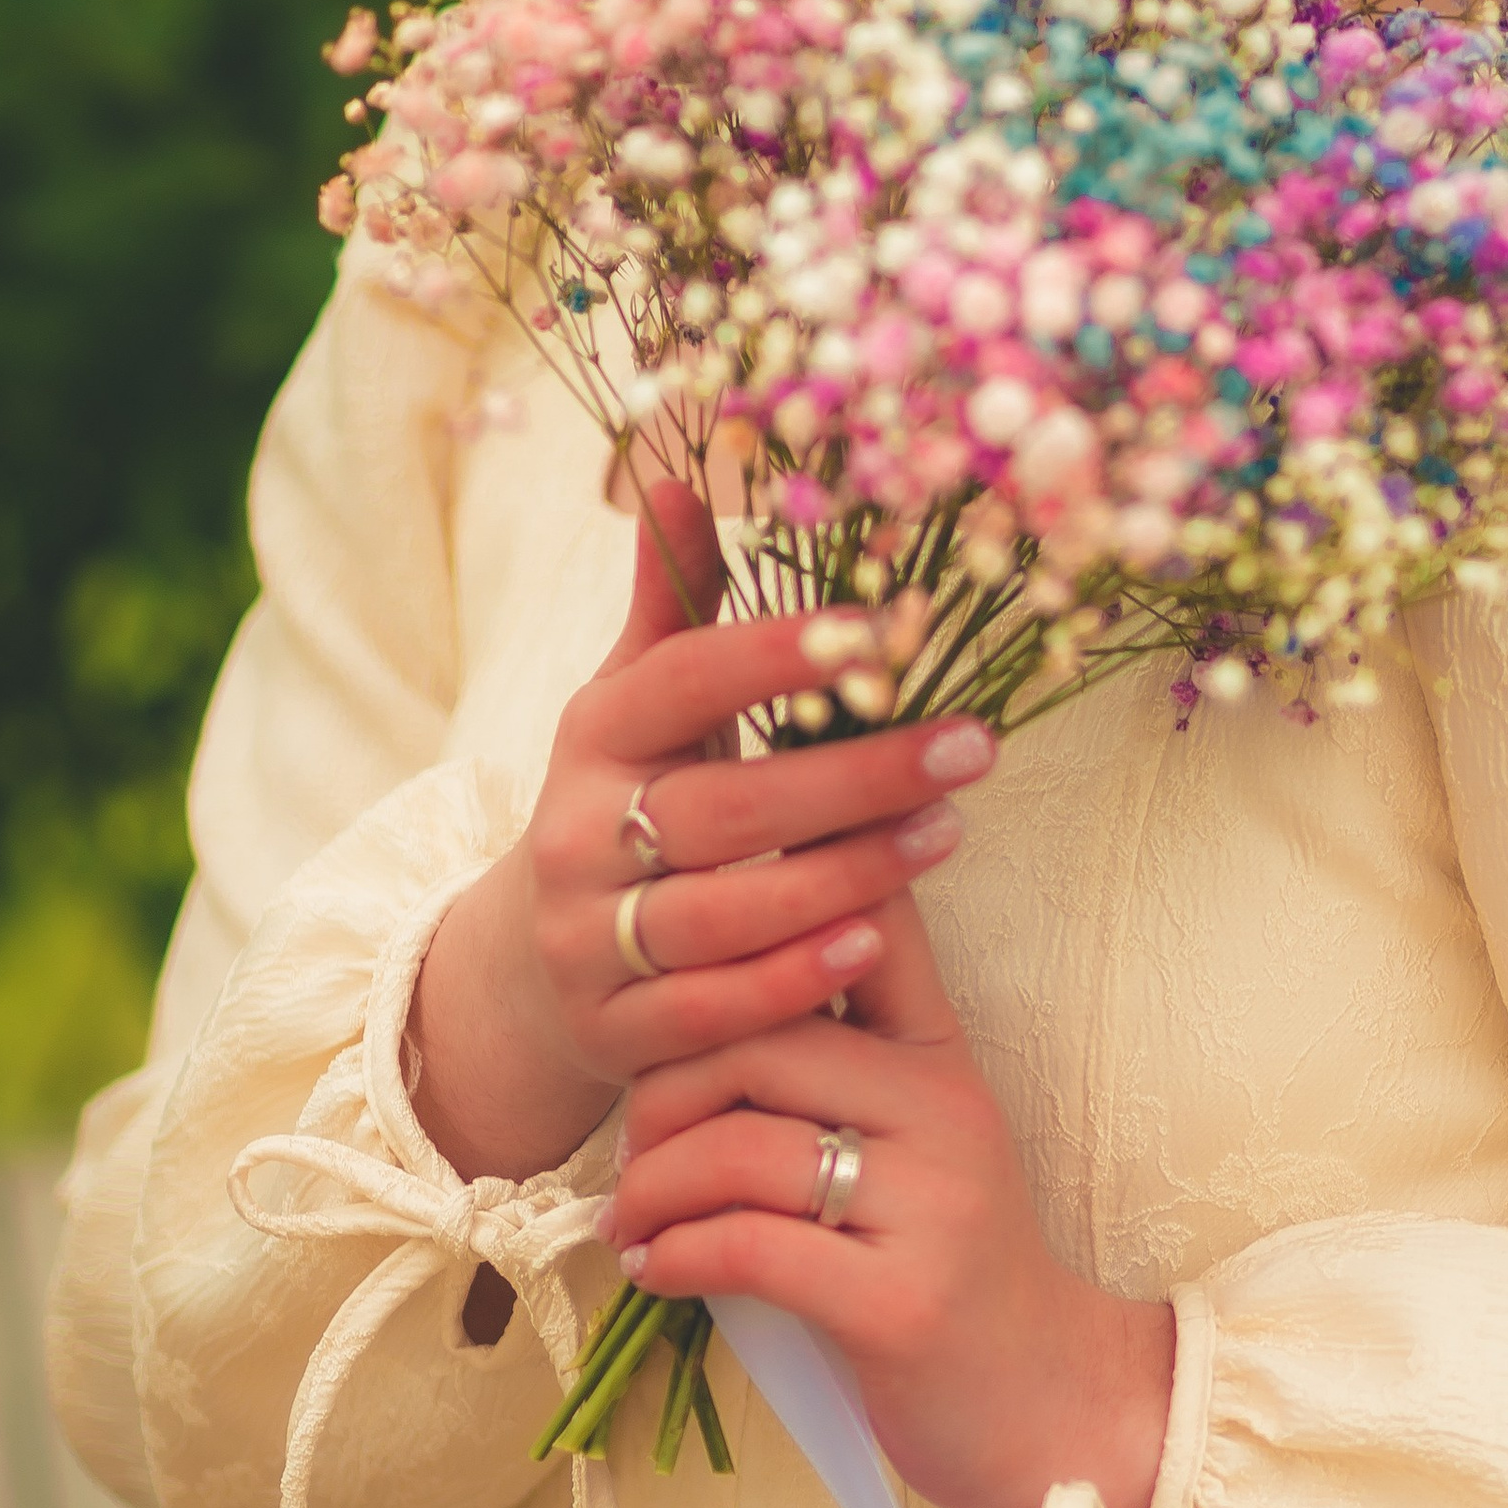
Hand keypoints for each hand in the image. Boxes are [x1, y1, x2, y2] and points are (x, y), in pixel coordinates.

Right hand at [406, 482, 1001, 1188]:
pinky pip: (709, 1011)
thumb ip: (671, 606)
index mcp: (593, 737)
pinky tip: (874, 944)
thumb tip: (672, 472)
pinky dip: (791, 981)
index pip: (683, 680)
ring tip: (948, 834)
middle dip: (854, 778)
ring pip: (720, 914)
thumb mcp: (636, 707)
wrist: (534, 969)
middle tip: (972, 746)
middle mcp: (577, 835)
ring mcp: (588, 940)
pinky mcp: (613, 1034)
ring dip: (843, 877)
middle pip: (721, 807)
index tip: (889, 631)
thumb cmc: (627, 805)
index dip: (779, 654)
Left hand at [603, 897, 1175, 1507]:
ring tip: (630, 1218)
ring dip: (654, 1187)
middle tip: (631, 1149)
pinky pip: (749, 1250)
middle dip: (661, 1093)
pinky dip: (677, 1255)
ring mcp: (928, 1208)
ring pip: (740, 1149)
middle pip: (758, 1041)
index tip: (703, 883)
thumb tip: (714, 989)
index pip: (869, 927)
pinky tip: (656, 1268)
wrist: (1049, 1402)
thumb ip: (844, 1060)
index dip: (789, 876)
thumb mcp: (922, 1137)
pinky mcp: (897, 1304)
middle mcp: (945, 1113)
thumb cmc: (949, 1262)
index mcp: (944, 1057)